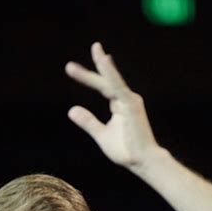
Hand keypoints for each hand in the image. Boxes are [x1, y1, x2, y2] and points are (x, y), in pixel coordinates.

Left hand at [65, 42, 160, 171]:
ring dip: (102, 65)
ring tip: (95, 49)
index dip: (88, 77)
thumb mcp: (102, 135)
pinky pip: (118, 86)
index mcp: (120, 105)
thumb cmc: (126, 151)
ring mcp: (130, 100)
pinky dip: (111, 73)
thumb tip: (71, 110)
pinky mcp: (132, 104)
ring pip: (112, 80)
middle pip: (105, 81)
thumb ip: (88, 122)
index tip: (72, 68)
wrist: (142, 162)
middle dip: (88, 74)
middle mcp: (126, 99)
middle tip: (69, 67)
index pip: (103, 87)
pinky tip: (104, 61)